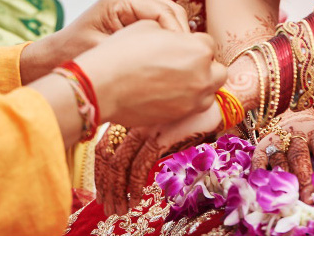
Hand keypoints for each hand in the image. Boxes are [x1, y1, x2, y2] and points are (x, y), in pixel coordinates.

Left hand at [20, 0, 189, 81]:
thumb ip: (136, 50)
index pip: (163, 11)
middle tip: (186, 61)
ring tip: (180, 62)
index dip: (176, 34)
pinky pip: (159, 24)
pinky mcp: (133, 16)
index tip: (183, 58)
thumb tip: (170, 55)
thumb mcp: (104, 53)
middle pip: (170, 10)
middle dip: (180, 35)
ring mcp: (133, 4)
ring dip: (175, 38)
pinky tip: (169, 59)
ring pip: (168, 17)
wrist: (54, 58)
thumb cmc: (72, 56)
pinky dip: (166, 39)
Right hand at [77, 21, 225, 126]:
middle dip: (205, 65)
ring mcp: (192, 101)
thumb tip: (181, 39)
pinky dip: (187, 100)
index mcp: (198, 49)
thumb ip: (174, 33)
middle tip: (184, 63)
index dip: (192, 43)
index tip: (178, 45)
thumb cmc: (123, 50)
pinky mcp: (178, 117)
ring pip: (209, 92)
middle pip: (218, 70)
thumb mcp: (151, 27)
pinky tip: (167, 93)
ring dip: (200, 84)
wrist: (102, 85)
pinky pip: (193, 108)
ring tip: (178, 80)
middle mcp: (201, 76)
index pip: (207, 43)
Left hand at [95, 101, 223, 215]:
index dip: (99, 174)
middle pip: (106, 156)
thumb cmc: (186, 114)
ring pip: (119, 164)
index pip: (102, 147)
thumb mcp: (158, 122)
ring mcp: (144, 125)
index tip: (100, 192)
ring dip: (117, 192)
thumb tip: (125, 167)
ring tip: (119, 210)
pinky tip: (136, 200)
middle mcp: (132, 117)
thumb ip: (140, 136)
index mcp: (129, 114)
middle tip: (106, 206)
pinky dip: (134, 188)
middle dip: (105, 186)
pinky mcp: (159, 135)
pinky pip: (139, 166)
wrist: (214, 102)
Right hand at [251, 109, 313, 201]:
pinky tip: (264, 188)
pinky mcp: (262, 146)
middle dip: (304, 178)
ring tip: (288, 198)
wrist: (297, 122)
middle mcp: (298, 133)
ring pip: (279, 158)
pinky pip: (259, 160)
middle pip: (300, 155)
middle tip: (308, 200)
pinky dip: (260, 174)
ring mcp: (279, 139)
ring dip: (283, 179)